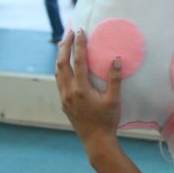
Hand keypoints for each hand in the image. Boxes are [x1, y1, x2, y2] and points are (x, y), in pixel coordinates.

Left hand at [55, 29, 122, 147]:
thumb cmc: (107, 120)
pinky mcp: (64, 102)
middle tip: (69, 32)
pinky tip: (65, 65)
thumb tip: (116, 59)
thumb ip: (114, 79)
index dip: (79, 44)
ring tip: (65, 43)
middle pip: (62, 63)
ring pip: (57, 72)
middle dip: (65, 45)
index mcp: (81, 89)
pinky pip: (59, 80)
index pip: (79, 61)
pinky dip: (61, 68)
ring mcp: (64, 97)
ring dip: (60, 56)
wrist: (96, 141)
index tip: (81, 31)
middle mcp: (69, 92)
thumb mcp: (114, 100)